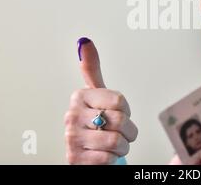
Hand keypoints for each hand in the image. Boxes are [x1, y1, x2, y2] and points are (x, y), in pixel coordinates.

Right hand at [65, 38, 137, 163]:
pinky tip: (103, 155)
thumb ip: (91, 69)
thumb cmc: (95, 123)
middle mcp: (72, 116)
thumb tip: (84, 41)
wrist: (86, 155)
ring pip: (116, 140)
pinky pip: (108, 158)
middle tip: (119, 132)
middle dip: (128, 130)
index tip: (117, 112)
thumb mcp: (97, 95)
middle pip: (120, 120)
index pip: (119, 101)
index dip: (126, 110)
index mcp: (79, 97)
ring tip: (113, 144)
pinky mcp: (75, 160)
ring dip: (122, 146)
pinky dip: (112, 159)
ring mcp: (72, 139)